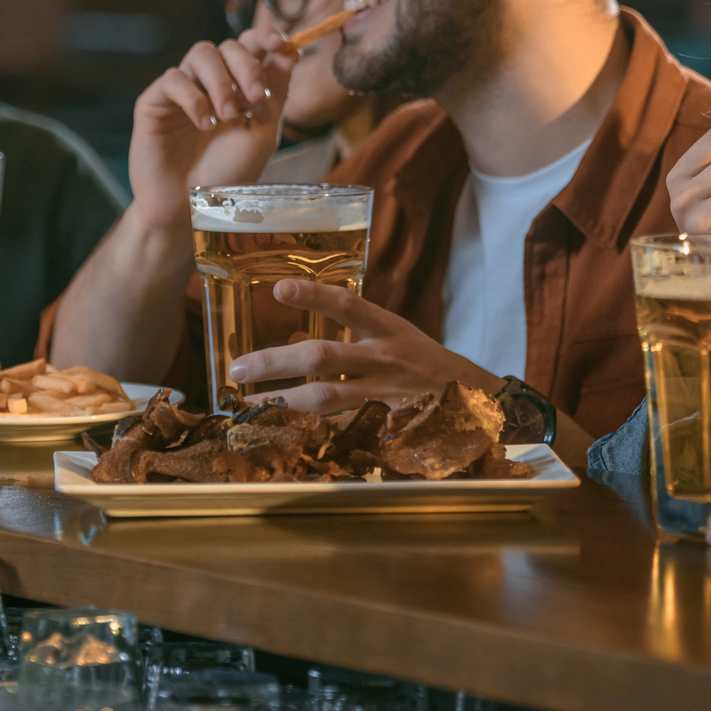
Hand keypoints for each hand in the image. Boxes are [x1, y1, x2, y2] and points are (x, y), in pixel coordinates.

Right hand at [125, 26, 296, 228]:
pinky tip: (203, 123)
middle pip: (229, 45)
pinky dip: (193, 97)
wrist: (192, 207)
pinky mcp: (155, 101)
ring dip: (221, 81)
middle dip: (247, 66)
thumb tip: (292, 51)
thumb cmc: (228, 174)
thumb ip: (276, 94)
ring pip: (201, 53)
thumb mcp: (262, 134)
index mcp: (240, 86)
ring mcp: (183, 90)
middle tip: (255, 98)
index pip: (252, 45)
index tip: (282, 43)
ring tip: (227, 115)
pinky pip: (174, 78)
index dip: (266, 37)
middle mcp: (212, 82)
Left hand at [221, 278, 500, 411]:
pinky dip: (310, 420)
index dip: (313, 296)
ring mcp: (382, 391)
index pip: (347, 305)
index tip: (279, 290)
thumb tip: (292, 341)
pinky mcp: (382, 418)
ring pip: (327, 396)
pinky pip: (340, 421)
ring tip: (251, 400)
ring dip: (284, 398)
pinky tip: (283, 421)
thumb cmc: (423, 360)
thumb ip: (347, 335)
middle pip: (323, 356)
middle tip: (238, 366)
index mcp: (386, 327)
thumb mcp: (392, 335)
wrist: (472, 398)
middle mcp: (383, 356)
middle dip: (276, 361)